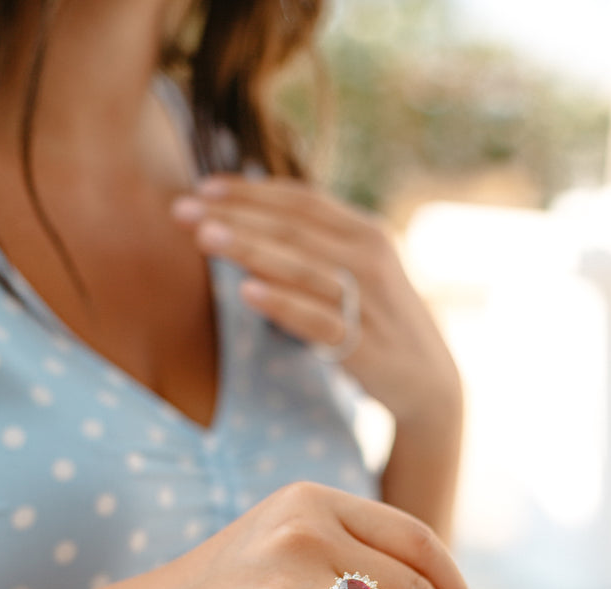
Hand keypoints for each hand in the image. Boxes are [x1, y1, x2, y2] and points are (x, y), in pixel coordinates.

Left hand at [171, 176, 462, 428]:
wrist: (428, 378)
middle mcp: (369, 258)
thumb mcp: (356, 270)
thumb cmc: (378, 320)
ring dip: (250, 250)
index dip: (251, 191)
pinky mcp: (363, 344)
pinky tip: (247, 293)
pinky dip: (282, 305)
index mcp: (364, 232)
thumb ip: (315, 244)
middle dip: (236, 216)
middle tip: (182, 210)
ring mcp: (367, 301)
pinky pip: (316, 320)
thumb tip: (251, 218)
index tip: (203, 187)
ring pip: (301, 267)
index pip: (301, 200)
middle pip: (293, 228)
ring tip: (204, 239)